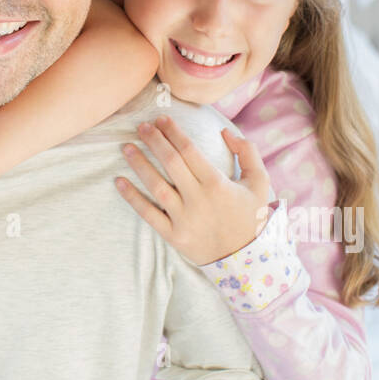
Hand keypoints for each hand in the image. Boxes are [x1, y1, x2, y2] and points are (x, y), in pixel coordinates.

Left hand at [115, 115, 271, 266]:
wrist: (246, 260)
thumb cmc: (251, 217)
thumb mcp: (260, 182)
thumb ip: (247, 152)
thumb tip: (224, 131)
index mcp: (217, 183)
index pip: (189, 150)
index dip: (173, 132)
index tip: (161, 119)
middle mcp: (199, 199)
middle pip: (170, 162)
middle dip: (154, 140)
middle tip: (141, 126)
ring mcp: (184, 218)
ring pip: (156, 186)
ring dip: (139, 164)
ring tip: (126, 147)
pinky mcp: (173, 235)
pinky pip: (148, 214)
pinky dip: (132, 198)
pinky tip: (118, 181)